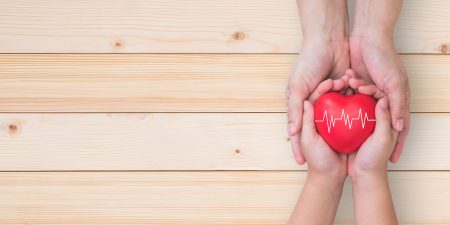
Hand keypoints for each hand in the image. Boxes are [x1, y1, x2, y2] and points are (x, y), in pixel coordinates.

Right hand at [287, 39, 348, 163]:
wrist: (328, 40)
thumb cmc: (307, 62)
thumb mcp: (297, 87)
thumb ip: (295, 110)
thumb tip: (291, 133)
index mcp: (300, 102)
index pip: (298, 129)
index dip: (298, 146)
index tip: (301, 163)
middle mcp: (314, 101)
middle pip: (318, 126)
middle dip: (323, 140)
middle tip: (328, 156)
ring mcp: (330, 96)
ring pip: (335, 116)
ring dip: (340, 123)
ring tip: (346, 142)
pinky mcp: (344, 89)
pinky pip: (348, 103)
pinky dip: (352, 108)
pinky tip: (359, 122)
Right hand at [347, 84, 398, 178]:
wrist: (363, 176)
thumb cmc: (375, 159)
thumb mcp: (382, 139)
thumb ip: (384, 119)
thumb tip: (383, 99)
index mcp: (387, 117)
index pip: (381, 95)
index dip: (371, 87)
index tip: (360, 85)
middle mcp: (374, 115)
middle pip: (366, 94)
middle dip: (358, 84)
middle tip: (348, 77)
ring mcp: (361, 119)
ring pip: (355, 98)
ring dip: (348, 88)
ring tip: (339, 80)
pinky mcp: (349, 124)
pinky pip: (344, 108)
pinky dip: (339, 99)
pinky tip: (331, 93)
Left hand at [350, 0, 408, 162]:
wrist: (367, 37)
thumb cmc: (385, 59)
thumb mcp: (394, 84)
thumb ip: (397, 104)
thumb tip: (401, 127)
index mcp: (394, 98)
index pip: (397, 127)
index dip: (397, 144)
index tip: (392, 162)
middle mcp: (382, 97)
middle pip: (376, 122)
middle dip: (368, 136)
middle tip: (360, 151)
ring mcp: (367, 91)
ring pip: (360, 111)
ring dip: (352, 117)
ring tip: (342, 131)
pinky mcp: (355, 84)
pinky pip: (348, 99)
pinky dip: (342, 103)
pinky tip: (333, 114)